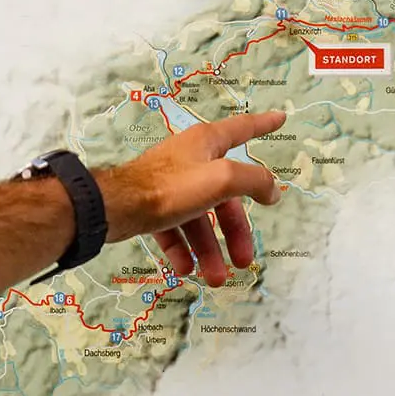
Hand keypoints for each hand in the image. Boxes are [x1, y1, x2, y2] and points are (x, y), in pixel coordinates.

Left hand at [97, 111, 286, 286]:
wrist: (115, 207)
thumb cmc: (171, 187)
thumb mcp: (222, 180)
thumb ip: (253, 181)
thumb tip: (271, 189)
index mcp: (207, 142)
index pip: (243, 128)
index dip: (263, 124)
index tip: (279, 118)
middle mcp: (190, 159)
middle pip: (225, 194)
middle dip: (235, 231)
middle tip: (244, 260)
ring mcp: (171, 184)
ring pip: (199, 218)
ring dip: (209, 249)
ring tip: (215, 278)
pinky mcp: (152, 205)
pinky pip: (175, 228)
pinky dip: (183, 249)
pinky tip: (186, 269)